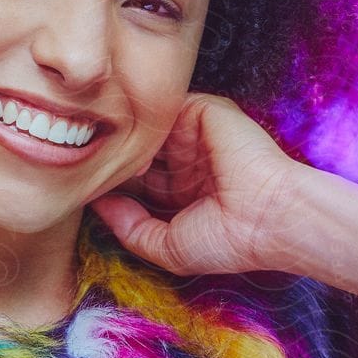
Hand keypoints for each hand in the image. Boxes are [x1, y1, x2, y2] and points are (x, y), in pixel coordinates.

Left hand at [87, 92, 301, 276]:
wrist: (270, 218)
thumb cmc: (228, 240)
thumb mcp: (167, 247)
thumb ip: (129, 228)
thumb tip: (97, 204)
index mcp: (182, 189)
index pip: (137, 180)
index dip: (112, 185)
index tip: (86, 192)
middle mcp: (187, 159)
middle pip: (138, 151)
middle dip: (114, 161)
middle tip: (91, 174)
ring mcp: (195, 135)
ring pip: (146, 130)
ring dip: (128, 145)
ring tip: (112, 166)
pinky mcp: (205, 112)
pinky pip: (165, 109)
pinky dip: (148, 127)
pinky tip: (138, 154)